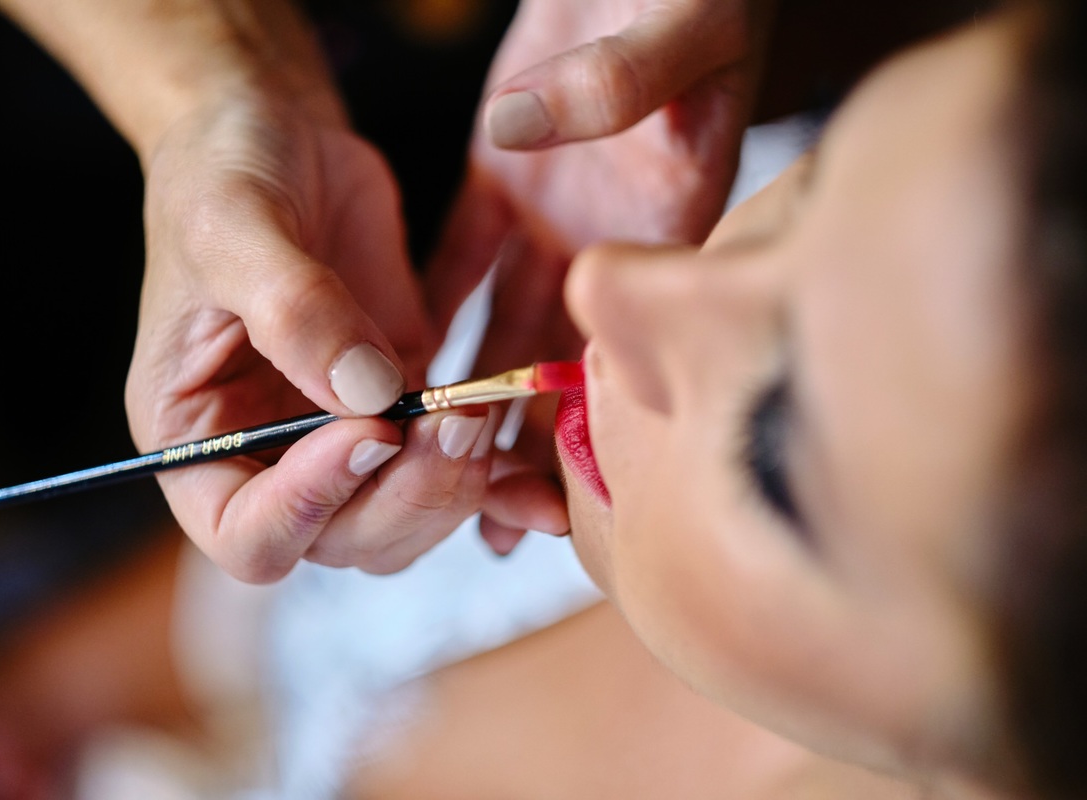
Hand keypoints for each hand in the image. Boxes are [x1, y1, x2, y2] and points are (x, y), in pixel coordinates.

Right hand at [129, 86, 565, 580]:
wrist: (280, 138)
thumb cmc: (224, 172)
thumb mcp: (233, 226)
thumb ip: (293, 311)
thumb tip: (369, 396)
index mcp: (198, 438)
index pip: (246, 533)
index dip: (306, 509)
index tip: (365, 434)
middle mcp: (268, 457)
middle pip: (342, 539)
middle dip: (406, 497)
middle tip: (456, 425)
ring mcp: (341, 436)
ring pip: (405, 520)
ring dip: (453, 487)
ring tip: (482, 413)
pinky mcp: (404, 405)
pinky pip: (451, 472)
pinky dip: (497, 486)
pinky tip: (539, 489)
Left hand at [425, 0, 774, 549]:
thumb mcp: (682, 18)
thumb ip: (622, 78)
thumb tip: (527, 129)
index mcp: (671, 214)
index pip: (636, 338)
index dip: (600, 418)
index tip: (559, 489)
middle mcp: (613, 231)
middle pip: (568, 357)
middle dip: (529, 439)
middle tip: (490, 524)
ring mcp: (556, 210)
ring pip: (510, 325)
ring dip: (477, 397)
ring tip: (445, 472)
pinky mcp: (507, 179)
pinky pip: (463, 259)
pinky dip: (436, 312)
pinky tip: (404, 367)